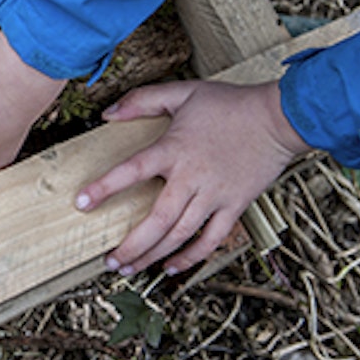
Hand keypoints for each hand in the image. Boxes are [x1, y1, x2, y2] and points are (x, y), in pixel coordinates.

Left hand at [76, 80, 309, 275]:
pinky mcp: (235, 205)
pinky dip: (192, 257)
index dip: (104, 187)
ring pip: (181, 235)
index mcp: (174, 149)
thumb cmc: (230, 104)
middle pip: (157, 220)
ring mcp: (215, 195)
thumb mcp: (183, 92)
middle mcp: (192, 177)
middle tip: (110, 260)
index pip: (132, 170)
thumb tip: (108, 113)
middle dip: (131, 245)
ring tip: (132, 268)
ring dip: (154, 255)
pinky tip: (173, 266)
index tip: (81, 204)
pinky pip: (212, 239)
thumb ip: (143, 101)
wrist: (279, 118)